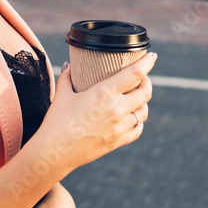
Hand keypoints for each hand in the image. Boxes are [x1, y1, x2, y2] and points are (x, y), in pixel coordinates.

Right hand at [33, 52, 155, 174]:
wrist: (55, 152)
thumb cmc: (57, 121)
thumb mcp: (61, 95)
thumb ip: (67, 77)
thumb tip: (69, 66)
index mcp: (104, 93)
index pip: (134, 74)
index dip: (147, 62)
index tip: (152, 56)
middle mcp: (117, 109)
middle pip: (145, 93)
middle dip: (147, 82)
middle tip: (143, 77)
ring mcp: (119, 127)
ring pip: (143, 112)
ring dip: (143, 102)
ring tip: (137, 97)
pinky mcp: (118, 141)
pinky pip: (137, 130)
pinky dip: (138, 122)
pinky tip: (132, 118)